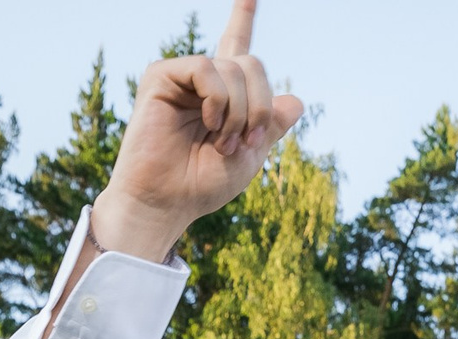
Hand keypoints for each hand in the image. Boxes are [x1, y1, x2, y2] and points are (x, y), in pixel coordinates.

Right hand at [89, 0, 302, 261]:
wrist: (168, 201)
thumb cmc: (203, 184)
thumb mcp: (251, 156)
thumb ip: (272, 125)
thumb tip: (295, 99)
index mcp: (225, 95)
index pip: (238, 46)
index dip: (242, 16)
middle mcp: (205, 80)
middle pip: (253, 64)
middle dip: (260, 106)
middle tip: (248, 141)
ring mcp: (183, 76)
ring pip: (235, 68)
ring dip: (240, 112)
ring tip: (223, 143)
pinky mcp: (162, 76)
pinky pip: (207, 68)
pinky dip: (218, 101)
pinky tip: (210, 125)